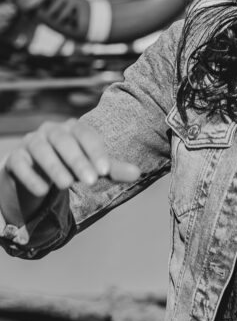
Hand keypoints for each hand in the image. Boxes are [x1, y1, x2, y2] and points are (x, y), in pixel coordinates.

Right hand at [0, 119, 140, 225]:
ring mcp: (31, 143)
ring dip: (53, 166)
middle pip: (64, 141)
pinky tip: (42, 190)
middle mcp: (51, 131)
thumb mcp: (92, 167)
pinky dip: (30, 176)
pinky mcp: (15, 159)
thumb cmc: (70, 164)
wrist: (35, 171)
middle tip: (90, 181)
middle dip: (77, 160)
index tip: (105, 171)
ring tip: (65, 185)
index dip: (96, 152)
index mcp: (73, 129)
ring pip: (40, 149)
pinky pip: (20, 164)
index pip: (86, 136)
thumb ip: (112, 169)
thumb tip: (138, 173)